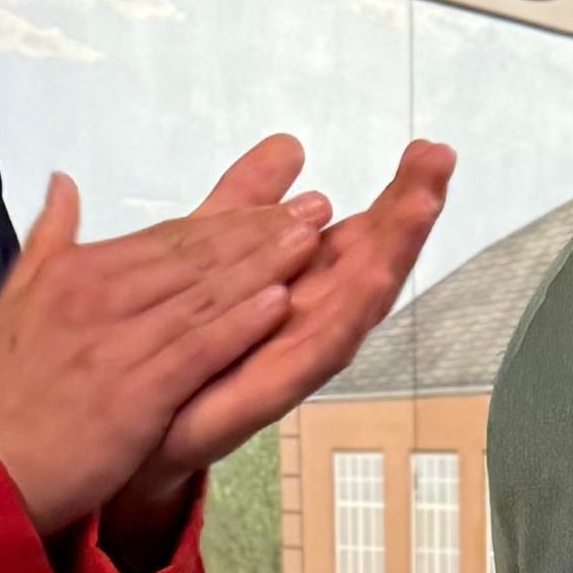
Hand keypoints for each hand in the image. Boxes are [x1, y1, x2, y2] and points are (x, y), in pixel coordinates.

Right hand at [0, 155, 334, 538]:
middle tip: (318, 206)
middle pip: (194, 257)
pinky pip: (194, 352)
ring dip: (262, 265)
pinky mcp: (132, 394)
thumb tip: (65, 183)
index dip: (229, 221)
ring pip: (202, 296)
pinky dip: (236, 325)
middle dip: (260, 230)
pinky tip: (278, 301)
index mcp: (76, 273)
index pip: (168, 238)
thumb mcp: (15, 299)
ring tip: (312, 240)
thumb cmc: (0, 395)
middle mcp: (98, 297)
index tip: (279, 202)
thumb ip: (50, 238)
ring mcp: (116, 345)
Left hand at [108, 136, 457, 530]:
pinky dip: (339, 319)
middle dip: (407, 213)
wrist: (131, 427)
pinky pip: (310, 356)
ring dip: (391, 255)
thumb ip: (249, 201)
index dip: (394, 194)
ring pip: (353, 303)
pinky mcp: (264, 394)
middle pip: (369, 261)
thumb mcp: (212, 251)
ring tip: (422, 206)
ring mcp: (291, 358)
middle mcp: (306, 320)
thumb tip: (291, 145)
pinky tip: (366, 282)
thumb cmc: (179, 351)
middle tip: (441, 160)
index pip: (357, 233)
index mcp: (298, 284)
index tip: (430, 149)